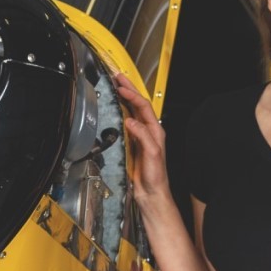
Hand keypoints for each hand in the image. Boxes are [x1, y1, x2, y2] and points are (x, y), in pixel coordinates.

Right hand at [112, 73, 169, 204]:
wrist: (151, 193)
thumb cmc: (156, 176)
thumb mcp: (152, 153)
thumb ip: (143, 136)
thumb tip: (130, 121)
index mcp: (155, 130)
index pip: (143, 107)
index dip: (132, 95)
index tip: (121, 87)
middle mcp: (148, 131)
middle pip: (138, 105)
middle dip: (128, 89)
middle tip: (117, 77)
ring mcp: (139, 136)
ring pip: (131, 111)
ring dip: (124, 98)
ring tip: (116, 86)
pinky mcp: (131, 143)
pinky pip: (125, 123)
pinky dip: (119, 112)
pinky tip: (114, 108)